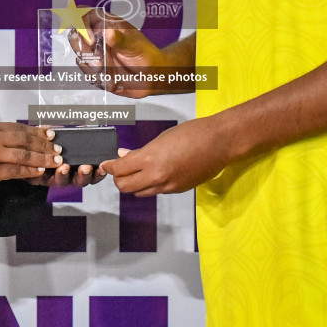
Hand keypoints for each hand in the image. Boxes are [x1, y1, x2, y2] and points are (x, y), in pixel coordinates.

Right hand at [0, 121, 57, 195]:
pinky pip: (16, 170)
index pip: (19, 127)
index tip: (51, 133)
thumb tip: (20, 139)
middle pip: (25, 140)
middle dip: (44, 145)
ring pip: (24, 155)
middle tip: (59, 148)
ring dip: (42, 159)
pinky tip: (39, 171)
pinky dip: (29, 171)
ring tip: (54, 161)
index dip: (37, 131)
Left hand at [20, 126, 108, 187]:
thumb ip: (73, 136)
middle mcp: (66, 176)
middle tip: (85, 167)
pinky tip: (44, 166)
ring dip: (64, 175)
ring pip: (61, 182)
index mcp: (77, 169)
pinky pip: (41, 179)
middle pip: (79, 181)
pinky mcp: (37, 178)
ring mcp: (52, 178)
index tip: (101, 167)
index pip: (92, 175)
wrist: (28, 150)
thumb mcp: (64, 139)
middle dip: (83, 175)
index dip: (98, 173)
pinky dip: (41, 174)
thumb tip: (83, 128)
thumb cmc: (50, 146)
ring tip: (64, 167)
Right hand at [70, 10, 170, 98]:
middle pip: (77, 36)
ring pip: (80, 57)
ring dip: (90, 66)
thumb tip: (108, 31)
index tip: (91, 39)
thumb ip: (120, 40)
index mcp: (108, 25)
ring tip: (104, 71)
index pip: (86, 16)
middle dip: (83, 49)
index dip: (83, 26)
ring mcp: (97, 54)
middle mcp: (99, 38)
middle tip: (97, 59)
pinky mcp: (97, 70)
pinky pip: (88, 73)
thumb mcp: (135, 46)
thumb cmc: (146, 55)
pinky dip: (97, 79)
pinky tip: (110, 81)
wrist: (152, 77)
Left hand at [100, 118, 231, 195]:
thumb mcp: (162, 138)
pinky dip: (150, 185)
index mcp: (150, 159)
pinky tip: (155, 173)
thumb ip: (141, 151)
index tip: (105, 164)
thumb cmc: (194, 133)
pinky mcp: (178, 190)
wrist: (220, 143)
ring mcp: (168, 186)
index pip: (119, 169)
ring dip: (134, 183)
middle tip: (118, 169)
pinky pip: (157, 191)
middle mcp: (157, 177)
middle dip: (118, 178)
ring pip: (140, 192)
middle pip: (124, 186)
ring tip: (135, 171)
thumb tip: (125, 155)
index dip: (109, 167)